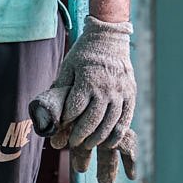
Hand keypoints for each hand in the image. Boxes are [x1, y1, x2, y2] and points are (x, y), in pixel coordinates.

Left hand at [29, 17, 137, 182]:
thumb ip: (61, 88)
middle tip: (74, 143)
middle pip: (92, 121)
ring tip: (88, 144)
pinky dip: (117, 133)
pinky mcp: (130, 95)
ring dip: (98, 138)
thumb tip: (52, 111)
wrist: (109, 38)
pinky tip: (109, 141)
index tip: (61, 127)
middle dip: (81, 136)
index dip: (66, 122)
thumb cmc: (84, 53)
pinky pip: (125, 119)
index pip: (75, 110)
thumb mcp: (67, 66)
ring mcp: (120, 93)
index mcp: (87, 81)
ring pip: (110, 124)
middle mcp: (106, 89)